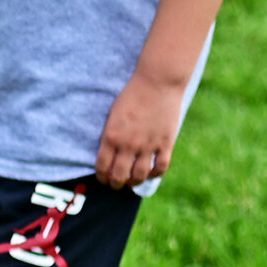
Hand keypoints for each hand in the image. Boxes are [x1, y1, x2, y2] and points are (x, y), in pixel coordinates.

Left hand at [95, 72, 183, 188]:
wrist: (158, 82)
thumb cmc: (132, 94)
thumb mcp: (113, 114)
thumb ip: (111, 135)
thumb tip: (109, 153)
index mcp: (111, 136)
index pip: (102, 167)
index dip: (101, 177)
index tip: (103, 179)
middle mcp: (128, 144)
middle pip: (119, 175)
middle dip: (115, 184)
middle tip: (116, 184)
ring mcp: (148, 145)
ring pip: (139, 175)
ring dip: (133, 182)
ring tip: (131, 182)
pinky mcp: (165, 143)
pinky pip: (160, 167)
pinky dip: (154, 174)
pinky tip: (150, 172)